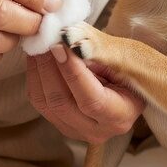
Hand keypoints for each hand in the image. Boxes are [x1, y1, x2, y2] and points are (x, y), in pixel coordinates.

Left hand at [26, 45, 144, 143]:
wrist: (128, 82)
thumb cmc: (130, 66)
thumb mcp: (124, 56)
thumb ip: (97, 49)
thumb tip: (67, 35)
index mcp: (120, 116)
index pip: (91, 99)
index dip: (72, 72)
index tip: (60, 44)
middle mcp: (97, 130)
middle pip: (62, 103)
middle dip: (49, 67)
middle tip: (44, 39)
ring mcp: (76, 131)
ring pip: (46, 103)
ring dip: (38, 69)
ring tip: (39, 43)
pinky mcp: (60, 123)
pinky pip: (39, 102)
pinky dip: (35, 76)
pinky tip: (37, 55)